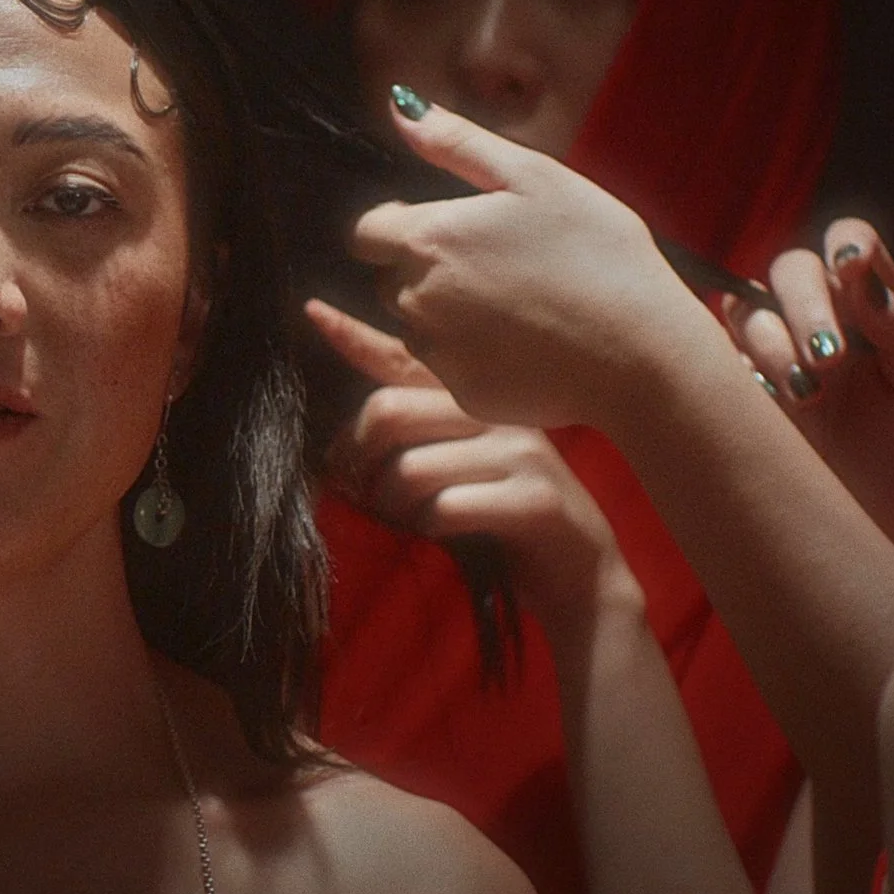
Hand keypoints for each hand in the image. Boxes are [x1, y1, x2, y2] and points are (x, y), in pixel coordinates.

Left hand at [307, 297, 643, 641]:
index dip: (355, 337)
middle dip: (355, 458)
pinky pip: (445, 508)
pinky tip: (445, 535)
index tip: (312, 311)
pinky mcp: (534, 499)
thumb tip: (339, 449)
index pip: (404, 360)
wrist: (581, 581)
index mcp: (477, 401)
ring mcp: (522, 454)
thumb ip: (411, 448)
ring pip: (409, 468)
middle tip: (357, 489)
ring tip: (408, 519)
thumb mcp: (456, 476)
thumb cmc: (503, 527)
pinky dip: (429, 529)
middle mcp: (500, 414)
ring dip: (391, 506)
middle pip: (388, 411)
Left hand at [351, 95, 722, 431]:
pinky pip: (449, 367)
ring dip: (447, 313)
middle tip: (497, 264)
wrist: (643, 354)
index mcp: (428, 239)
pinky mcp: (460, 393)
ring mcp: (436, 352)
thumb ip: (457, 142)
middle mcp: (416, 299)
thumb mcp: (535, 177)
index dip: (403, 225)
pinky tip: (527, 342)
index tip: (452, 227)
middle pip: (389, 279)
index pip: (367, 232)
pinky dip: (474, 354)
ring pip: (416, 325)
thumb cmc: (598, 254)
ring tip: (519, 303)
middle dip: (425, 268)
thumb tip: (398, 103)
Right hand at [718, 220, 893, 580]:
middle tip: (830, 356)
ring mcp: (765, 352)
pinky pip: (711, 357)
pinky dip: (740, 374)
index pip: (849, 245)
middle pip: (790, 268)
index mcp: (864, 307)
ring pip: (744, 308)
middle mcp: (811, 319)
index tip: (852, 266)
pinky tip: (773, 409)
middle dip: (807, 303)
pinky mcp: (729, 388)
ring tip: (808, 397)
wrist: (868, 528)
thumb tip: (861, 280)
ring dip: (773, 343)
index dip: (847, 244)